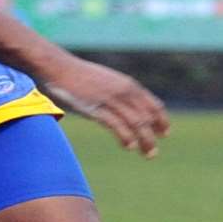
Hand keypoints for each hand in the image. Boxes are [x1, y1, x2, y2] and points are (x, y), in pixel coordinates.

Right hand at [35, 54, 170, 156]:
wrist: (58, 67)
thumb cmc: (80, 76)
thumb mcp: (106, 81)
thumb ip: (118, 92)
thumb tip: (123, 106)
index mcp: (128, 84)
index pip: (153, 105)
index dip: (162, 120)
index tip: (164, 133)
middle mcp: (124, 91)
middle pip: (147, 117)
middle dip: (153, 136)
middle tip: (153, 152)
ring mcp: (111, 99)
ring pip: (136, 123)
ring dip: (145, 141)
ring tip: (147, 154)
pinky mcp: (96, 108)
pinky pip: (117, 125)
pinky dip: (126, 137)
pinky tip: (129, 146)